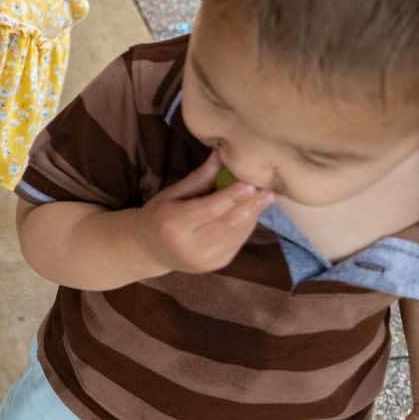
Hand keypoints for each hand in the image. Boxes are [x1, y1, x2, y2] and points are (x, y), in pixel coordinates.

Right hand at [134, 155, 276, 275]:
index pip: (209, 209)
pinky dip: (247, 227)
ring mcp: (204, 259)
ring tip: (265, 199)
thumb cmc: (159, 215)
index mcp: (174, 224)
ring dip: (252, 216)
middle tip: (268, 191)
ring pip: (236, 234)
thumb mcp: (172, 193)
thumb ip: (199, 178)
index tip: (250, 184)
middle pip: (227, 223)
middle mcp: (190, 245)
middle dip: (250, 206)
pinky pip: (237, 243)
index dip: (231, 197)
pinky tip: (252, 213)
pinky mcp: (216, 265)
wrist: (150, 249)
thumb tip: (221, 154)